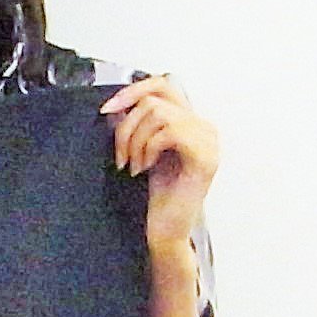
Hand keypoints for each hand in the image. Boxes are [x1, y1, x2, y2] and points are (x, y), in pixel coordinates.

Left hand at [100, 74, 218, 249]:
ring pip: (159, 114)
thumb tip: (116, 104)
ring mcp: (209, 141)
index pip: (163, 85)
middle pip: (157, 99)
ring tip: (133, 165)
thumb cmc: (157, 197)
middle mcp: (205, 127)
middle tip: (121, 155)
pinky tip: (144, 168)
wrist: (165, 231)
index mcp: (192, 122)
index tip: (107, 109)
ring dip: (135, 140)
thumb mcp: (143, 151)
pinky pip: (170, 132)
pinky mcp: (205, 157)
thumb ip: (137, 125)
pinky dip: (148, 149)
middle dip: (127, 126)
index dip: (132, 91)